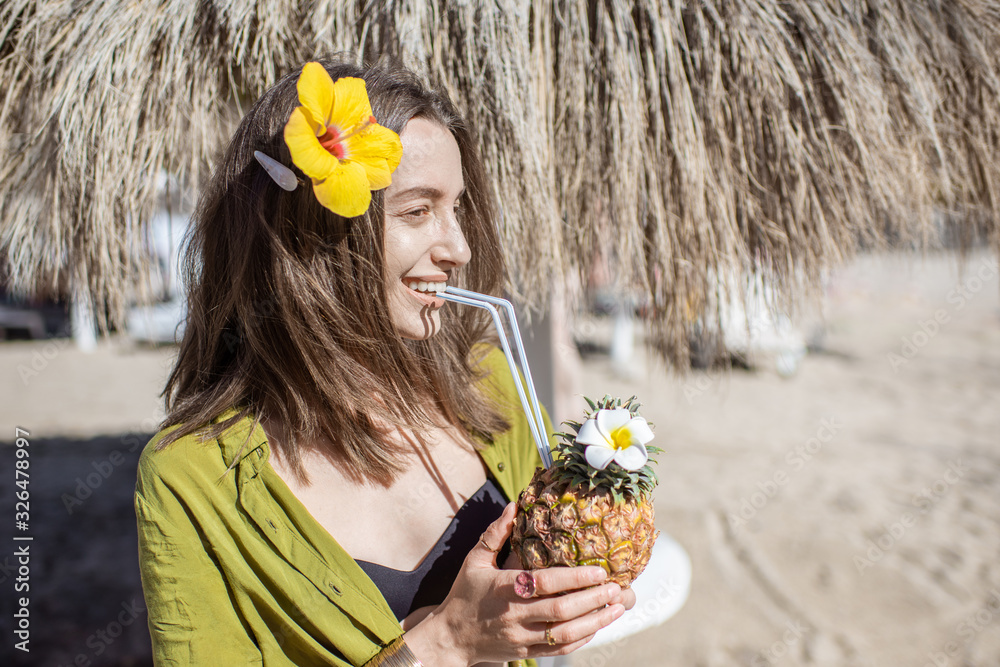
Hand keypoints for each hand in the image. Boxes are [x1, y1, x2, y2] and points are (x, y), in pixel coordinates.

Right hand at [404, 503, 625, 665]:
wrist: (450, 637)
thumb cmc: (465, 593)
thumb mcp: (475, 560)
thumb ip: (495, 533)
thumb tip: (514, 505)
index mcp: (504, 588)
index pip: (544, 584)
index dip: (574, 578)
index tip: (599, 570)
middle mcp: (515, 615)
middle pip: (561, 610)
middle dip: (592, 599)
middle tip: (616, 588)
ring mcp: (521, 637)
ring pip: (564, 633)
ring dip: (595, 621)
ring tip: (617, 608)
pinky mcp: (526, 652)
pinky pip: (559, 648)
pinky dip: (581, 639)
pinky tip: (598, 626)